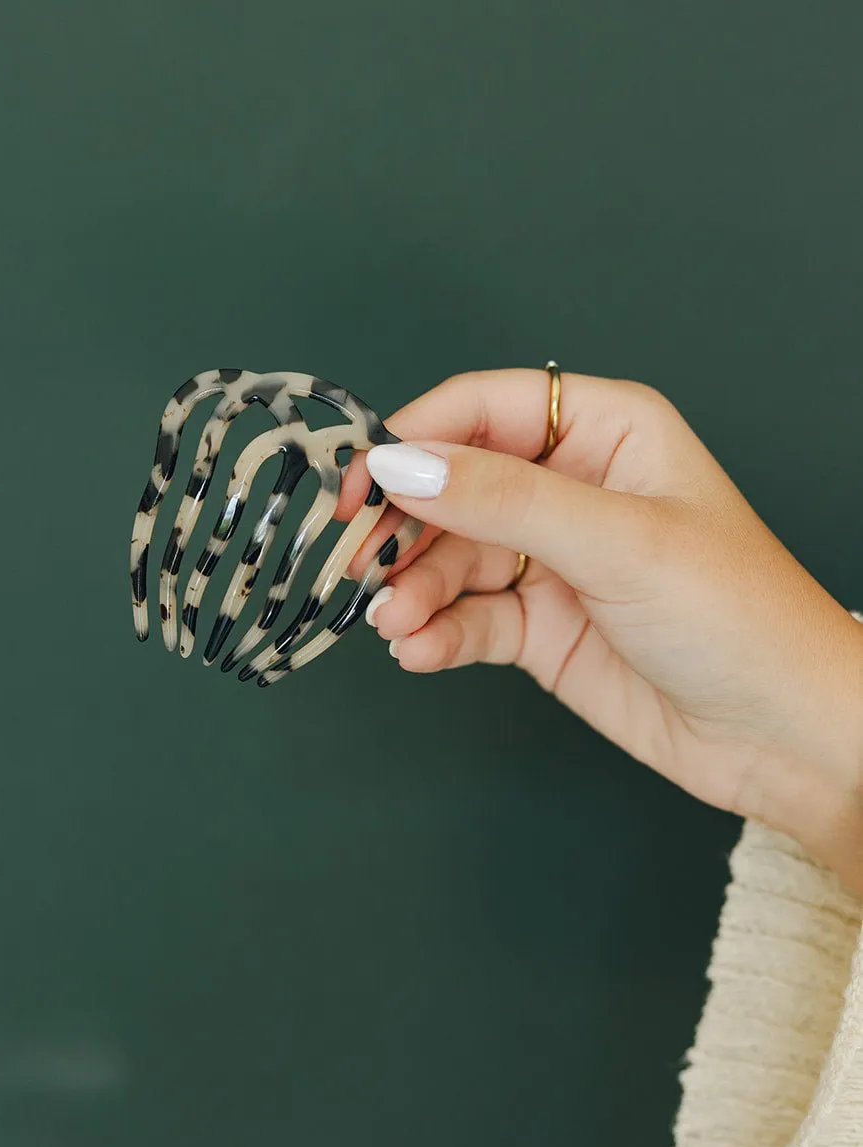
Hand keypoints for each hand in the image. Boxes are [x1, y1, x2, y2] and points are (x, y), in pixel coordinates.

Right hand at [338, 369, 862, 893]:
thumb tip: (401, 464)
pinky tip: (418, 651)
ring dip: (411, 589)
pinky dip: (433, 632)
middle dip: (402, 526)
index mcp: (605, 431)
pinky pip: (465, 616)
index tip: (361, 483)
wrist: (787, 738)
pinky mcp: (540, 626)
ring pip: (449, 556)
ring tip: (395, 625)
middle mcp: (572, 486)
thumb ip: (505, 501)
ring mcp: (553, 559)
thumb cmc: (740, 617)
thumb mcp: (619, 543)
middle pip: (452, 485)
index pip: (482, 408)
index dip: (414, 438)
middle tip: (359, 566)